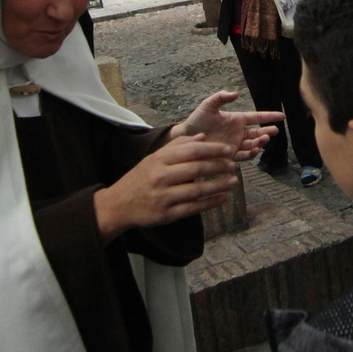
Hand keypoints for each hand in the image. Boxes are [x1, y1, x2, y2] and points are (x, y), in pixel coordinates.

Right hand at [95, 136, 236, 240]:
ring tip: (233, 181)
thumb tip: (202, 137)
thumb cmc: (140, 179)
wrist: (119, 204)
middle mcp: (161, 177)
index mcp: (159, 160)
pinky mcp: (166, 214)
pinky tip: (222, 198)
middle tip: (233, 165)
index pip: (191, 151)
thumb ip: (177, 146)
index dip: (213, 150)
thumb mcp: (154, 158)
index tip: (228, 150)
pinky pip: (193, 208)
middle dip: (219, 166)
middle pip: (196, 169)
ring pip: (197, 190)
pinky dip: (210, 203)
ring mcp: (163, 197)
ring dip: (219, 185)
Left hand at [177, 90, 282, 160]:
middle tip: (273, 131)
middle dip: (267, 132)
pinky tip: (254, 150)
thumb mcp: (208, 105)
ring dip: (260, 142)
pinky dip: (250, 153)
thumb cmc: (198, 120)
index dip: (269, 116)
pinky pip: (243, 155)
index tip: (282, 116)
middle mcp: (239, 132)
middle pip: (257, 132)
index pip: (256, 117)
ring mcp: (235, 144)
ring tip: (264, 139)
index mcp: (237, 119)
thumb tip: (236, 94)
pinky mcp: (229, 155)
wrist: (186, 137)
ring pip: (253, 144)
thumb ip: (221, 98)